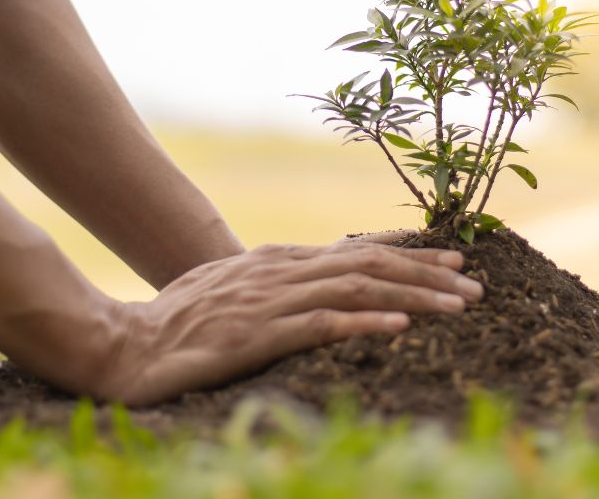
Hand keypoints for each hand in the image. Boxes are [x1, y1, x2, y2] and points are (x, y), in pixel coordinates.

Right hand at [93, 235, 482, 404]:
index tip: (453, 261)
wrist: (123, 345)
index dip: (409, 256)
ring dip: (414, 294)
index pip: (356, 252)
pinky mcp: (256, 335)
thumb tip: (318, 285)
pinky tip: (400, 326)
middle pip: (369, 264)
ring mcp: (269, 301)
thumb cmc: (177, 322)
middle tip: (475, 284)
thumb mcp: (233, 290)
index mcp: (278, 261)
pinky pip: (320, 324)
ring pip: (356, 287)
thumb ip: (276, 284)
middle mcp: (280, 271)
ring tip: (460, 304)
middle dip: (427, 273)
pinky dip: (363, 321)